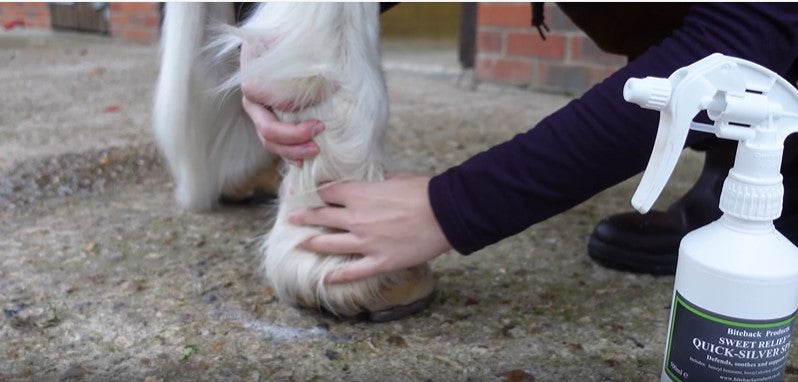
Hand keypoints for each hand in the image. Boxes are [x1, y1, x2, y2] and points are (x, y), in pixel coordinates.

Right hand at [238, 38, 326, 164]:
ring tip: (316, 150)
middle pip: (266, 127)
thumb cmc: (287, 41)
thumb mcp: (293, 41)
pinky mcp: (268, 122)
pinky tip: (303, 161)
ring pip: (269, 141)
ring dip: (293, 150)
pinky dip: (288, 154)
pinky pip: (275, 145)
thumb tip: (332, 81)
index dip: (294, 100)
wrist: (280, 45)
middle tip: (320, 131)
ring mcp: (259, 114)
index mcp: (252, 75)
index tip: (329, 91)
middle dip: (294, 136)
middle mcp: (252, 99)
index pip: (265, 95)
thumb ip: (303, 55)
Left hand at [288, 174, 451, 282]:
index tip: (307, 193)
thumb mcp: (396, 178)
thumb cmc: (425, 191)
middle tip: (292, 218)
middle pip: (321, 217)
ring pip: (329, 244)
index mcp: (360, 195)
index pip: (328, 192)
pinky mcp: (380, 261)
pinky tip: (325, 278)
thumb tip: (371, 182)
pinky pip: (353, 272)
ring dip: (312, 243)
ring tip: (300, 244)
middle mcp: (356, 218)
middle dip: (304, 217)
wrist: (446, 212)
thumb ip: (377, 182)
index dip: (316, 191)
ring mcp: (366, 242)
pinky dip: (337, 276)